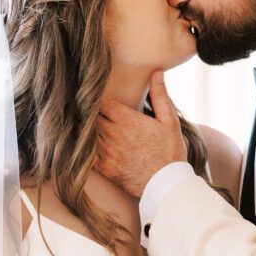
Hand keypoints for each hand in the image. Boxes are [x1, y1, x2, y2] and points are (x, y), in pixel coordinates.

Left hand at [97, 71, 186, 196]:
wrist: (166, 183)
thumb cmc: (170, 151)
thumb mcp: (169, 121)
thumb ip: (159, 95)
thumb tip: (156, 72)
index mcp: (128, 120)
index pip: (101, 102)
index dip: (96, 97)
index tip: (95, 95)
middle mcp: (114, 135)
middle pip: (92, 116)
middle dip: (90, 111)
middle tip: (86, 106)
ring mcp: (107, 152)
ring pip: (88, 133)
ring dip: (87, 128)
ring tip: (85, 122)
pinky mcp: (104, 167)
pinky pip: (87, 153)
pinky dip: (85, 147)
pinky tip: (87, 143)